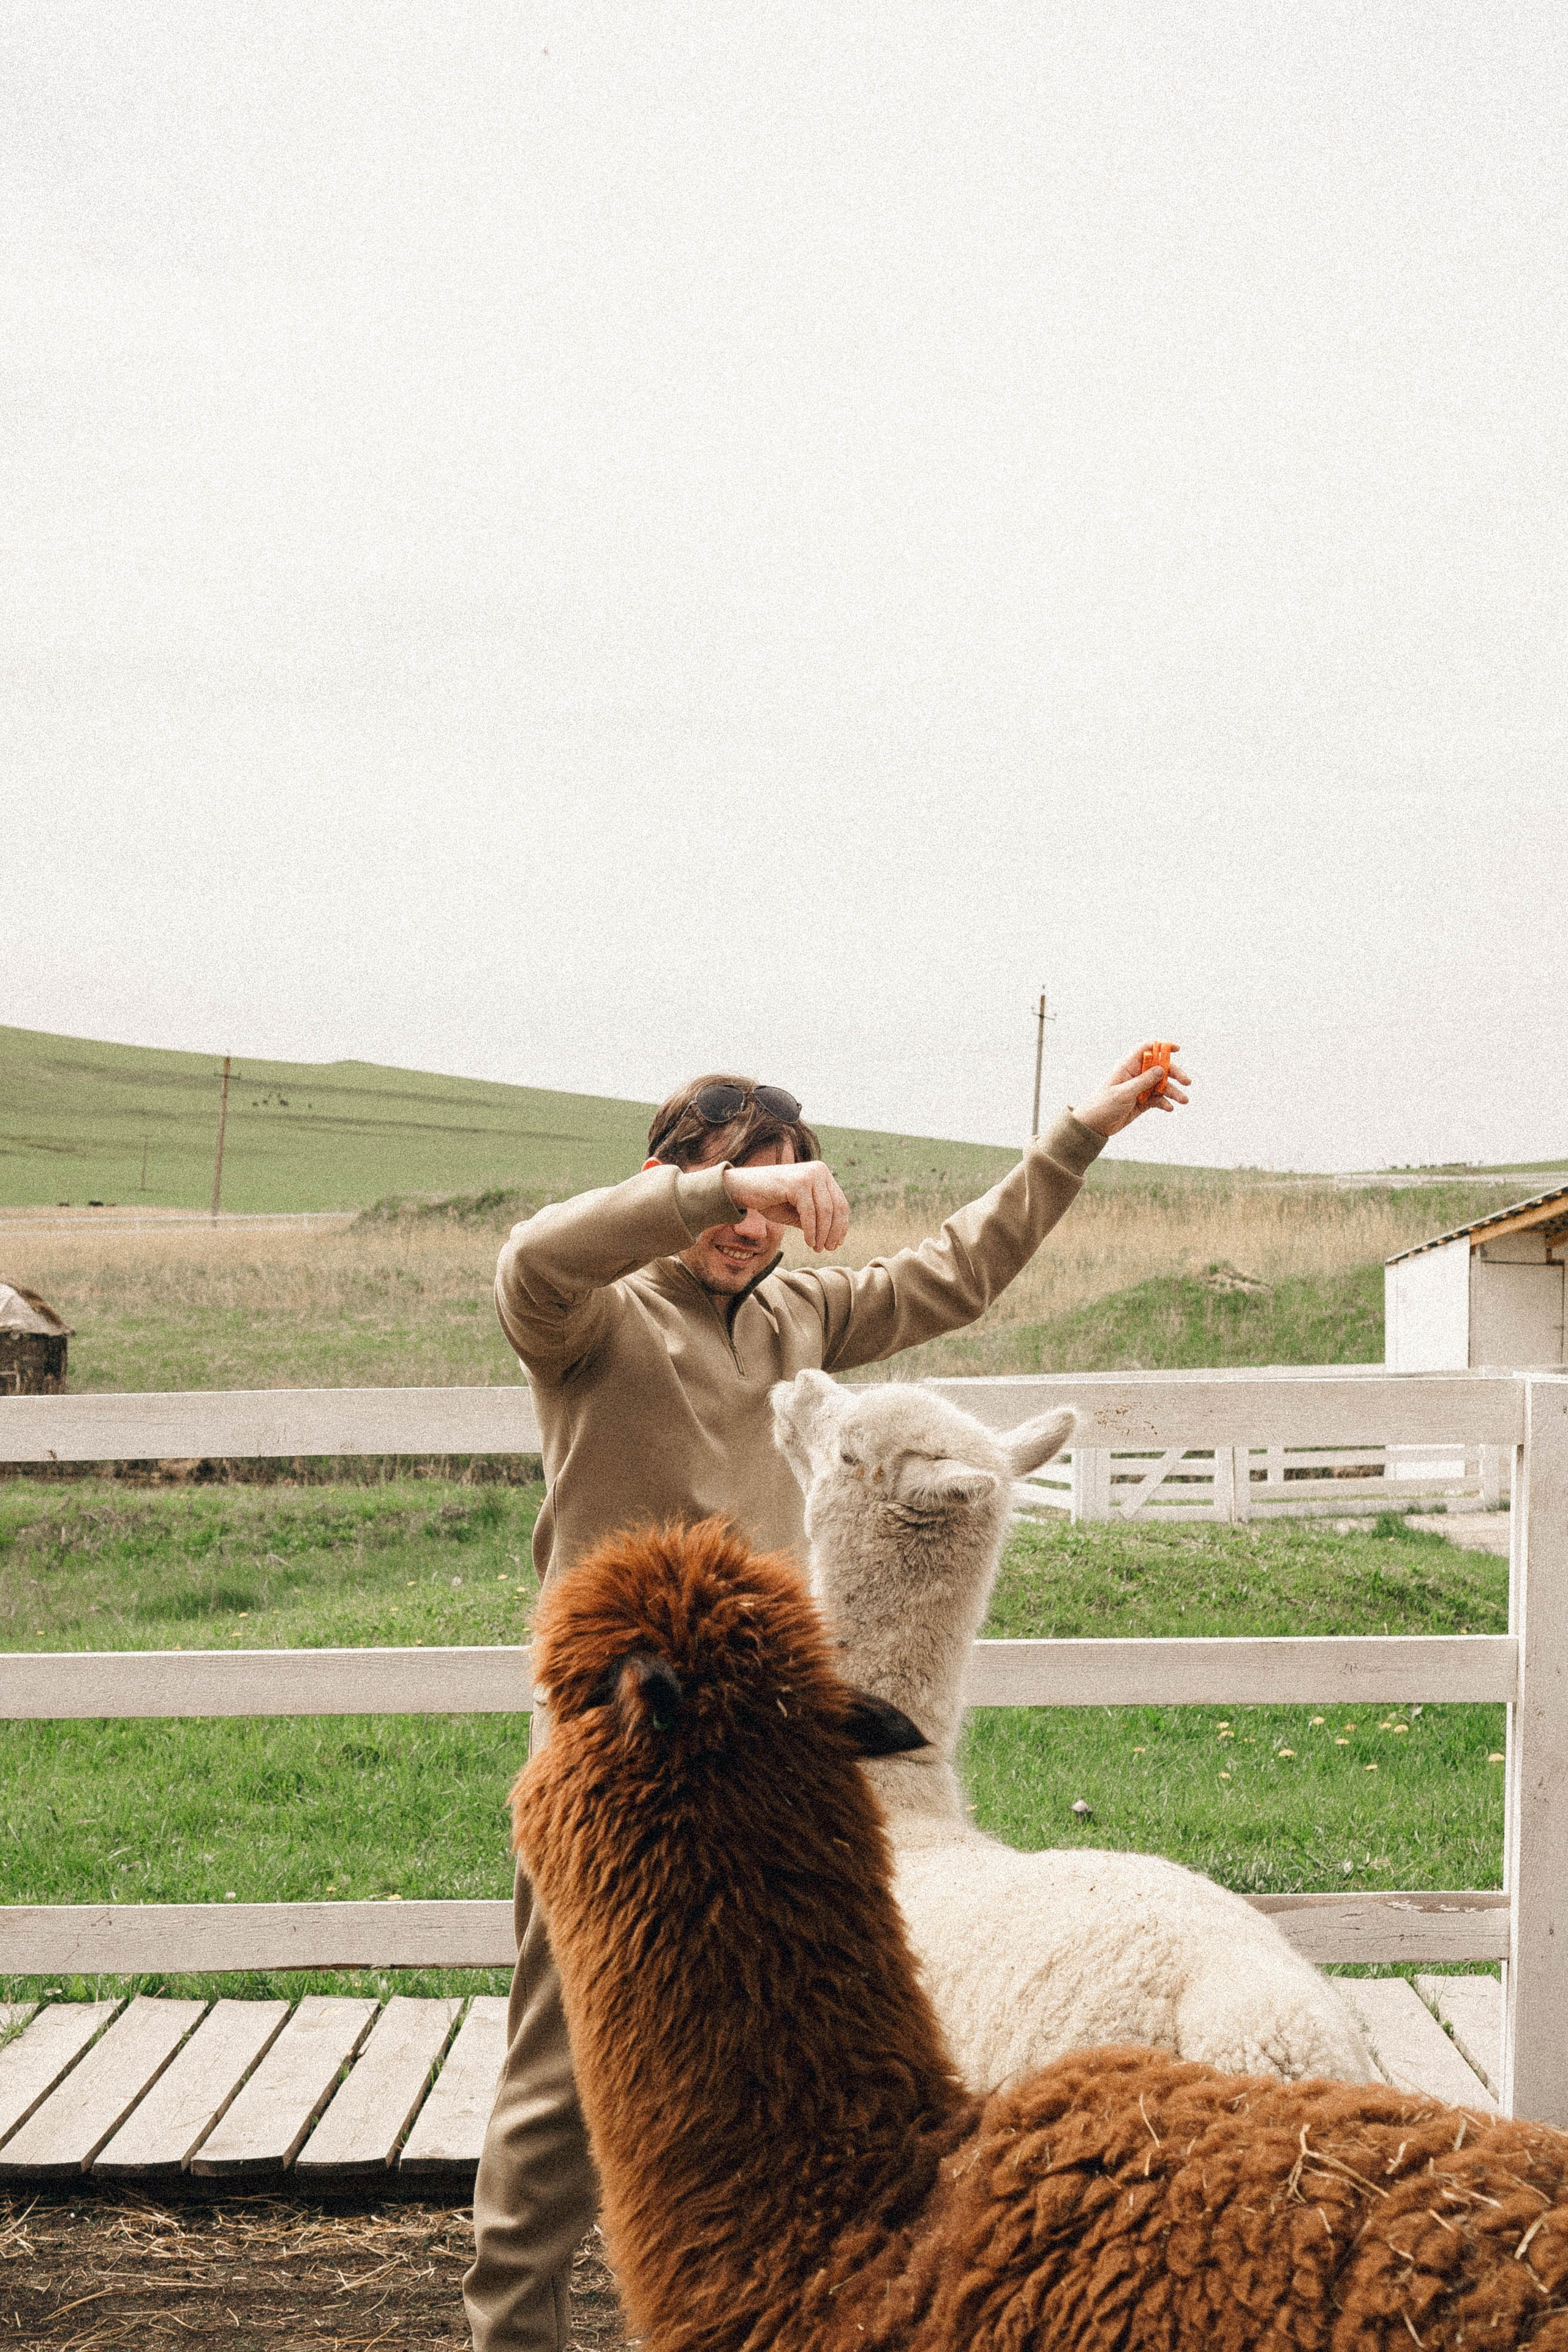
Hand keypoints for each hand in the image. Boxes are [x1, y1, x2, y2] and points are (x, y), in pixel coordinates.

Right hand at [722, 1160, 850, 1251]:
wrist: (741, 1189)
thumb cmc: (769, 1200)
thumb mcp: (797, 1212)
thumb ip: (816, 1219)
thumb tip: (836, 1237)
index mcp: (821, 1173)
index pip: (840, 1202)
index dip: (841, 1225)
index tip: (837, 1243)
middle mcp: (819, 1170)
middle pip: (836, 1207)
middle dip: (834, 1231)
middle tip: (829, 1249)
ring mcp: (809, 1175)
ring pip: (825, 1211)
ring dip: (823, 1234)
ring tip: (817, 1248)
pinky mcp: (797, 1183)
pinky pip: (810, 1213)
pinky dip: (811, 1231)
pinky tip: (809, 1242)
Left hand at [1076, 1044, 1192, 1137]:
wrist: (1094, 1125)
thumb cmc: (1104, 1105)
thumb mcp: (1124, 1093)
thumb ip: (1143, 1081)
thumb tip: (1161, 1068)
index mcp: (1128, 1066)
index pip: (1146, 1049)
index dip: (1162, 1047)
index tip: (1177, 1049)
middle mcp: (1136, 1075)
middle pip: (1160, 1068)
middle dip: (1174, 1073)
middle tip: (1187, 1082)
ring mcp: (1140, 1088)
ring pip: (1161, 1085)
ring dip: (1174, 1091)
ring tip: (1184, 1100)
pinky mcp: (1142, 1102)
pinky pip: (1158, 1099)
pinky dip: (1165, 1103)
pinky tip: (1169, 1108)